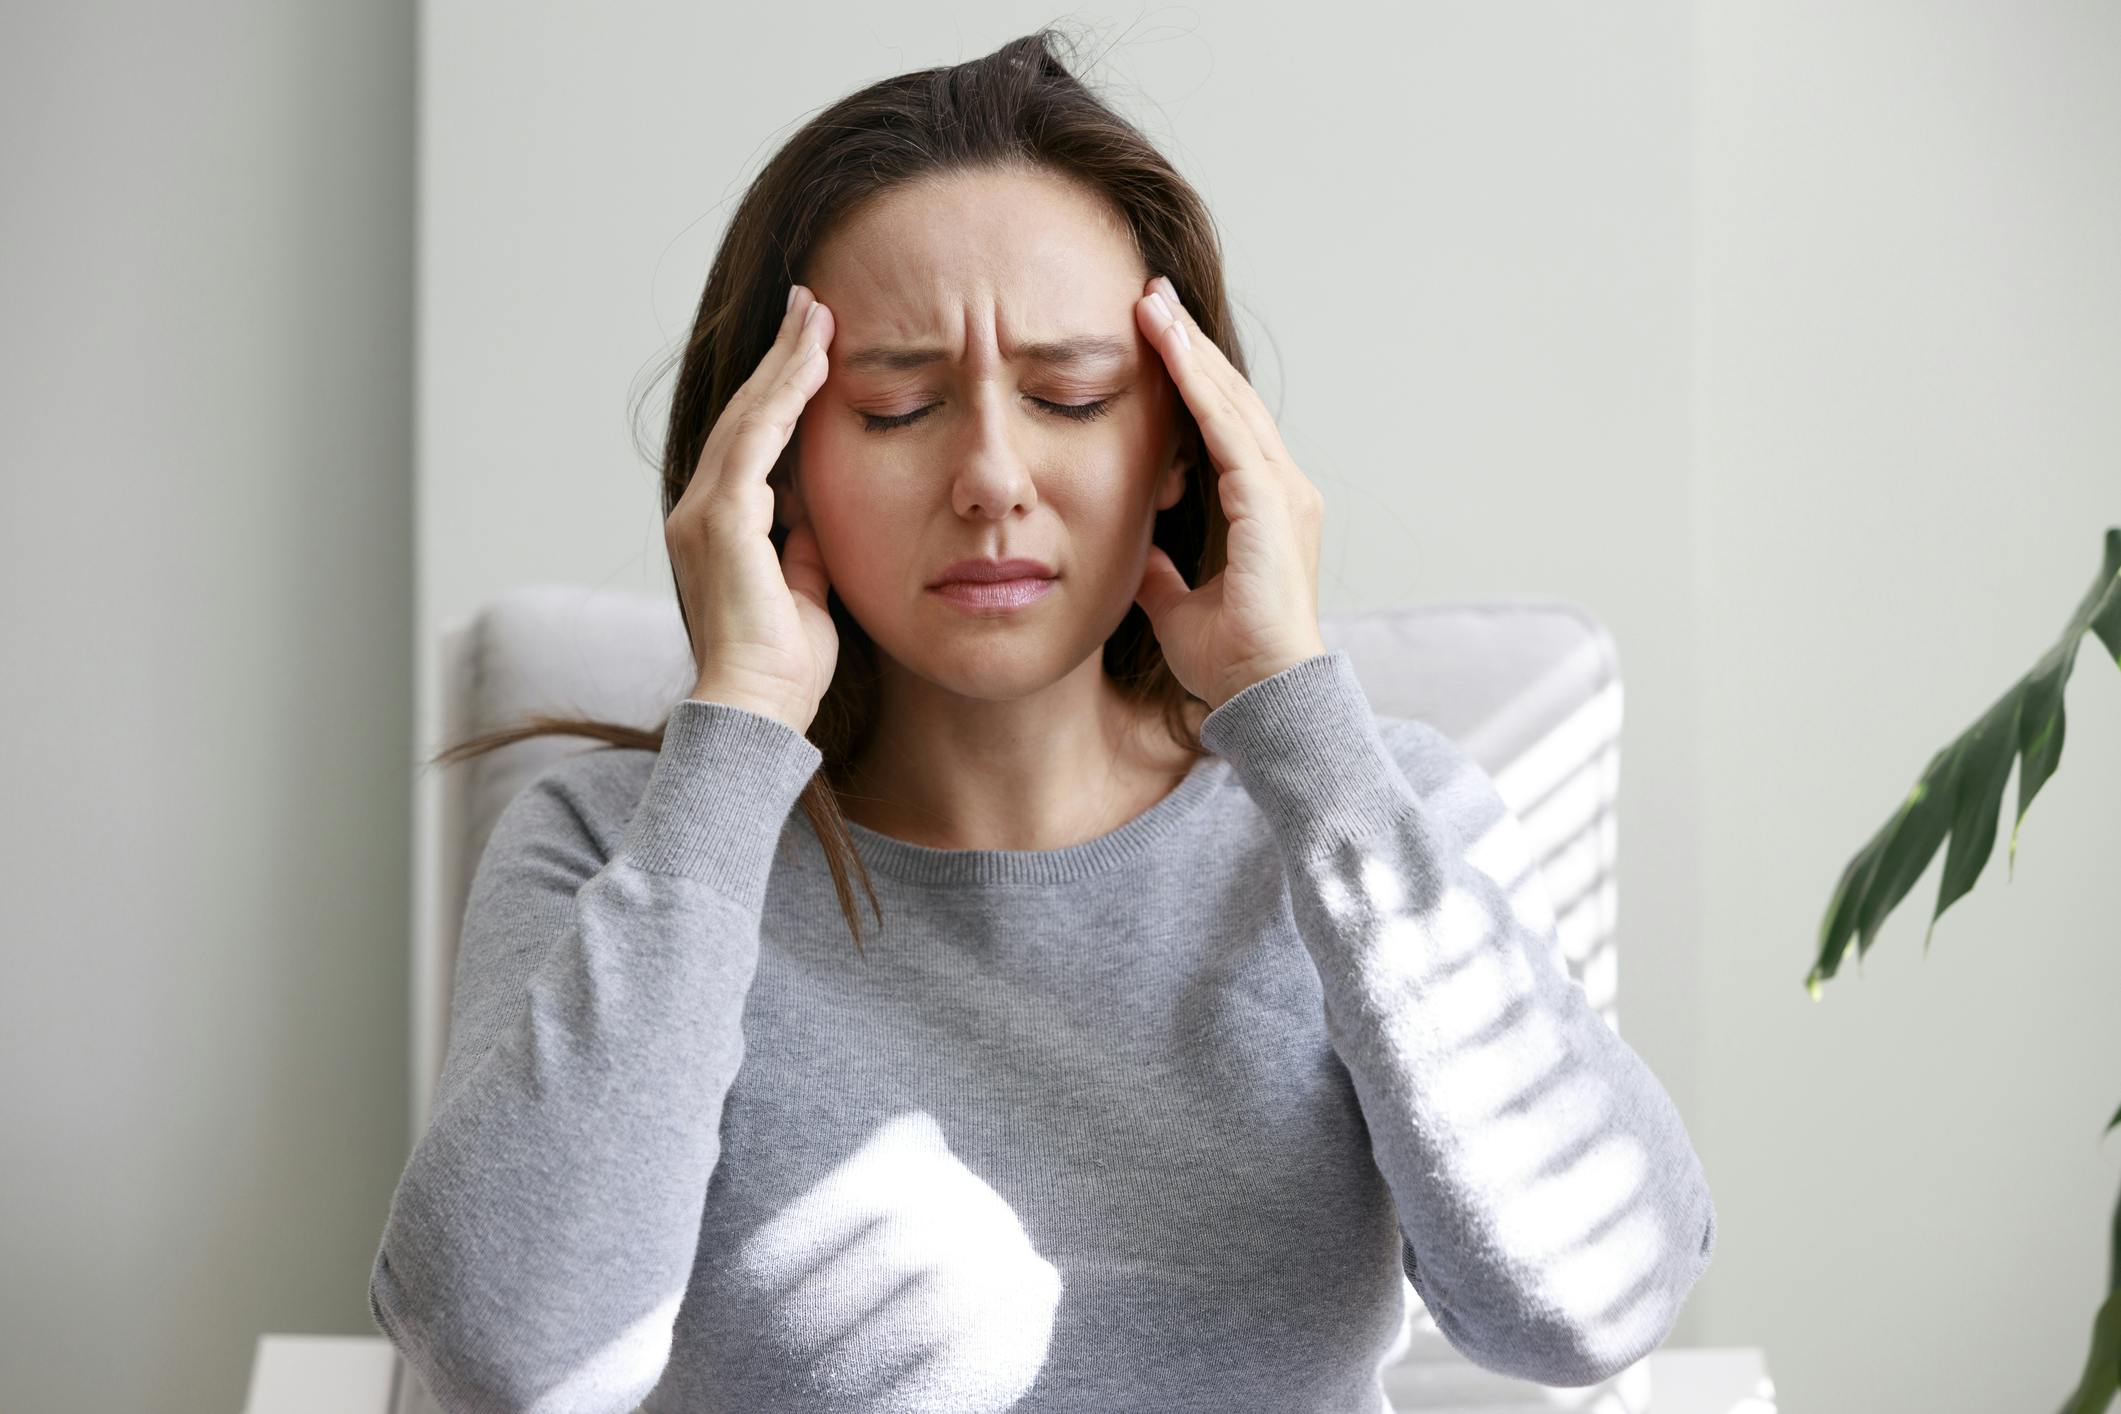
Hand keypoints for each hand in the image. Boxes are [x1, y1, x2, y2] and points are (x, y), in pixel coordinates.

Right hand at [666, 283, 840, 733]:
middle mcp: (699, 512)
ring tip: (817, 315)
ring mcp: (704, 514)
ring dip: (785, 363)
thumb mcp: (806, 592)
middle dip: (781, 359)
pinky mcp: (722, 521)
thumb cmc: (783, 668)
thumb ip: (803, 549)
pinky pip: (755, 442)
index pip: (753, 443)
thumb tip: (814, 517)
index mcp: (719, 528)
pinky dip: (784, 398)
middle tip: (812, 306)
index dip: (781, 393)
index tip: (813, 348)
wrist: (758, 710)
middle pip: (746, 416)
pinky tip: (812, 362)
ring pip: (749, 418)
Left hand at [1129, 274, 1328, 710]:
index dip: (1188, 378)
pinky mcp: (1269, 506)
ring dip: (1189, 350)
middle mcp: (1281, 489)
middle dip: (1188, 345)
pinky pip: (1229, 432)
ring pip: (1229, 403)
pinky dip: (1198, 388)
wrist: (1264, 696)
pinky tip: (1170, 350)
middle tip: (1150, 293)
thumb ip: (1160, 572)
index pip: (1221, 424)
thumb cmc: (1231, 660)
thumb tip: (1136, 554)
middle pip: (1228, 399)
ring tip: (1151, 302)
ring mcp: (1282, 493)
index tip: (1153, 335)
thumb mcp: (1177, 605)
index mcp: (1263, 507)